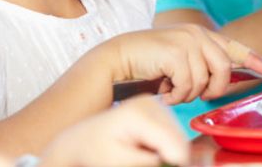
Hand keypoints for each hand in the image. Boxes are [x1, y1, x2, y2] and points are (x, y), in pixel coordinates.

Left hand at [39, 96, 188, 166]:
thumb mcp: (121, 161)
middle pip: (179, 138)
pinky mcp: (157, 109)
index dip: (174, 161)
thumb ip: (152, 161)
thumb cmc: (95, 150)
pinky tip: (146, 147)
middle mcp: (150, 102)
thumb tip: (180, 159)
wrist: (82, 139)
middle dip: (170, 155)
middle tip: (144, 160)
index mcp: (140, 113)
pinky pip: (172, 133)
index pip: (174, 142)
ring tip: (141, 153)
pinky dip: (164, 145)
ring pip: (178, 136)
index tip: (158, 165)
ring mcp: (154, 104)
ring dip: (167, 151)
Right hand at [106, 25, 261, 103]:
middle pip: (224, 69)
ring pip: (205, 81)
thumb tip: (221, 82)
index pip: (233, 46)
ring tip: (171, 89)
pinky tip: (164, 91)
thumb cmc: (146, 64)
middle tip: (194, 95)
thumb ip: (201, 65)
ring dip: (188, 94)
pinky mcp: (176, 53)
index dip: (253, 59)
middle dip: (213, 89)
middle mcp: (196, 34)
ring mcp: (187, 41)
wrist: (117, 60)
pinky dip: (176, 95)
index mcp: (199, 34)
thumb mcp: (179, 62)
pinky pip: (189, 85)